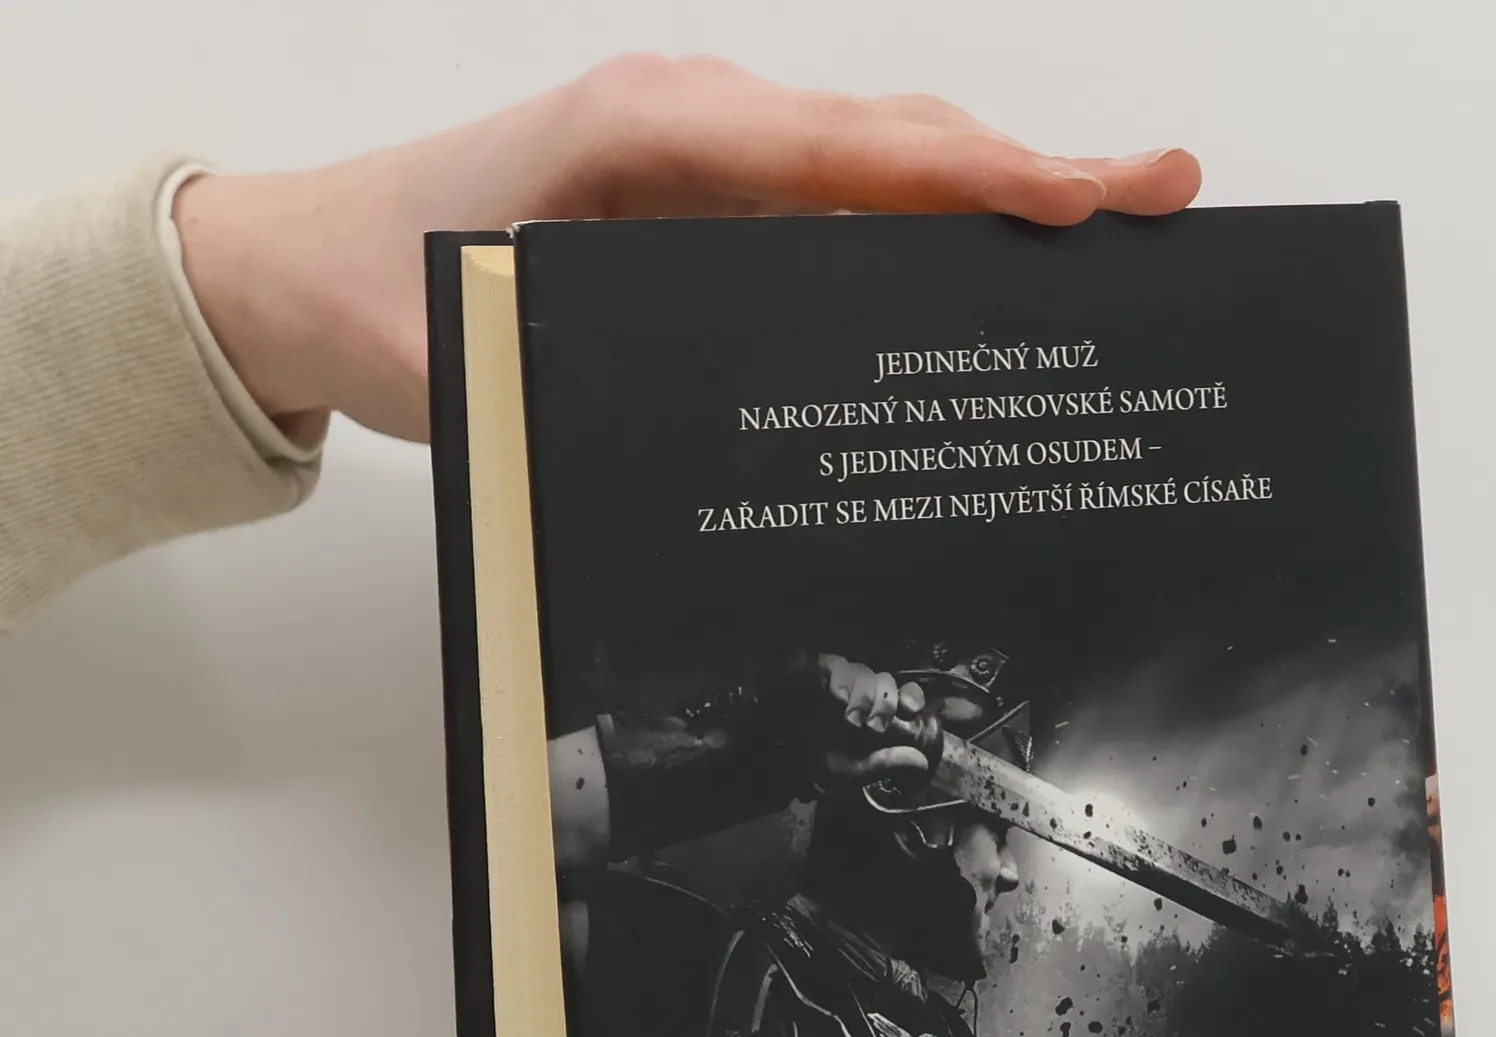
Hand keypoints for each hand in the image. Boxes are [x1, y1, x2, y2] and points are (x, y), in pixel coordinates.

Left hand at [171, 57, 1202, 442]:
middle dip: (1033, 169)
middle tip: (1163, 193)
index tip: (1084, 200)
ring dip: (998, 187)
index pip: (850, 151)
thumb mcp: (475, 342)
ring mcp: (709, 159)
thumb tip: (718, 426)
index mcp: (652, 134)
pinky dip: (930, 221)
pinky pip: (841, 202)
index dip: (975, 175)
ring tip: (1119, 220)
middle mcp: (697, 125)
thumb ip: (589, 364)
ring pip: (881, 161)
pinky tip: (995, 263)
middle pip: (895, 140)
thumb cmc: (384, 293)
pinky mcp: (708, 202)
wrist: (305, 264)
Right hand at [769, 651, 938, 789]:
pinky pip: (832, 665)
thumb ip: (884, 764)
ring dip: (862, 695)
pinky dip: (838, 680)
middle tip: (873, 727)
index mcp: (875, 711)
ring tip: (849, 718)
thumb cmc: (817, 757)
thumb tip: (921, 763)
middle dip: (883, 704)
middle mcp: (862, 690)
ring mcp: (839, 678)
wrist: (776, 749)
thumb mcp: (852, 770)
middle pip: (885, 681)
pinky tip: (837, 697)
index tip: (909, 710)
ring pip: (862, 672)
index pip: (904, 692)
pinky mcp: (815, 669)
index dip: (911, 696)